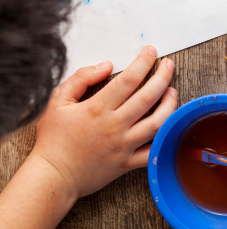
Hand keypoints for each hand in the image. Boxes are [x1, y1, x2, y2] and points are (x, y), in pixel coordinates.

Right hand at [32, 46, 176, 198]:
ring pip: (157, 123)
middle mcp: (114, 125)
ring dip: (169, 105)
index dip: (144, 62)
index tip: (151, 51)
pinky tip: (169, 124)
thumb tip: (106, 65)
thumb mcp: (58, 101)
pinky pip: (152, 152)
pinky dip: (164, 139)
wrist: (52, 177)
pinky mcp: (126, 164)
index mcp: (98, 108)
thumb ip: (81, 78)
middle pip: (148, 96)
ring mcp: (123, 146)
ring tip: (172, 91)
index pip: (129, 79)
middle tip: (168, 64)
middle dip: (163, 76)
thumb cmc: (53, 139)